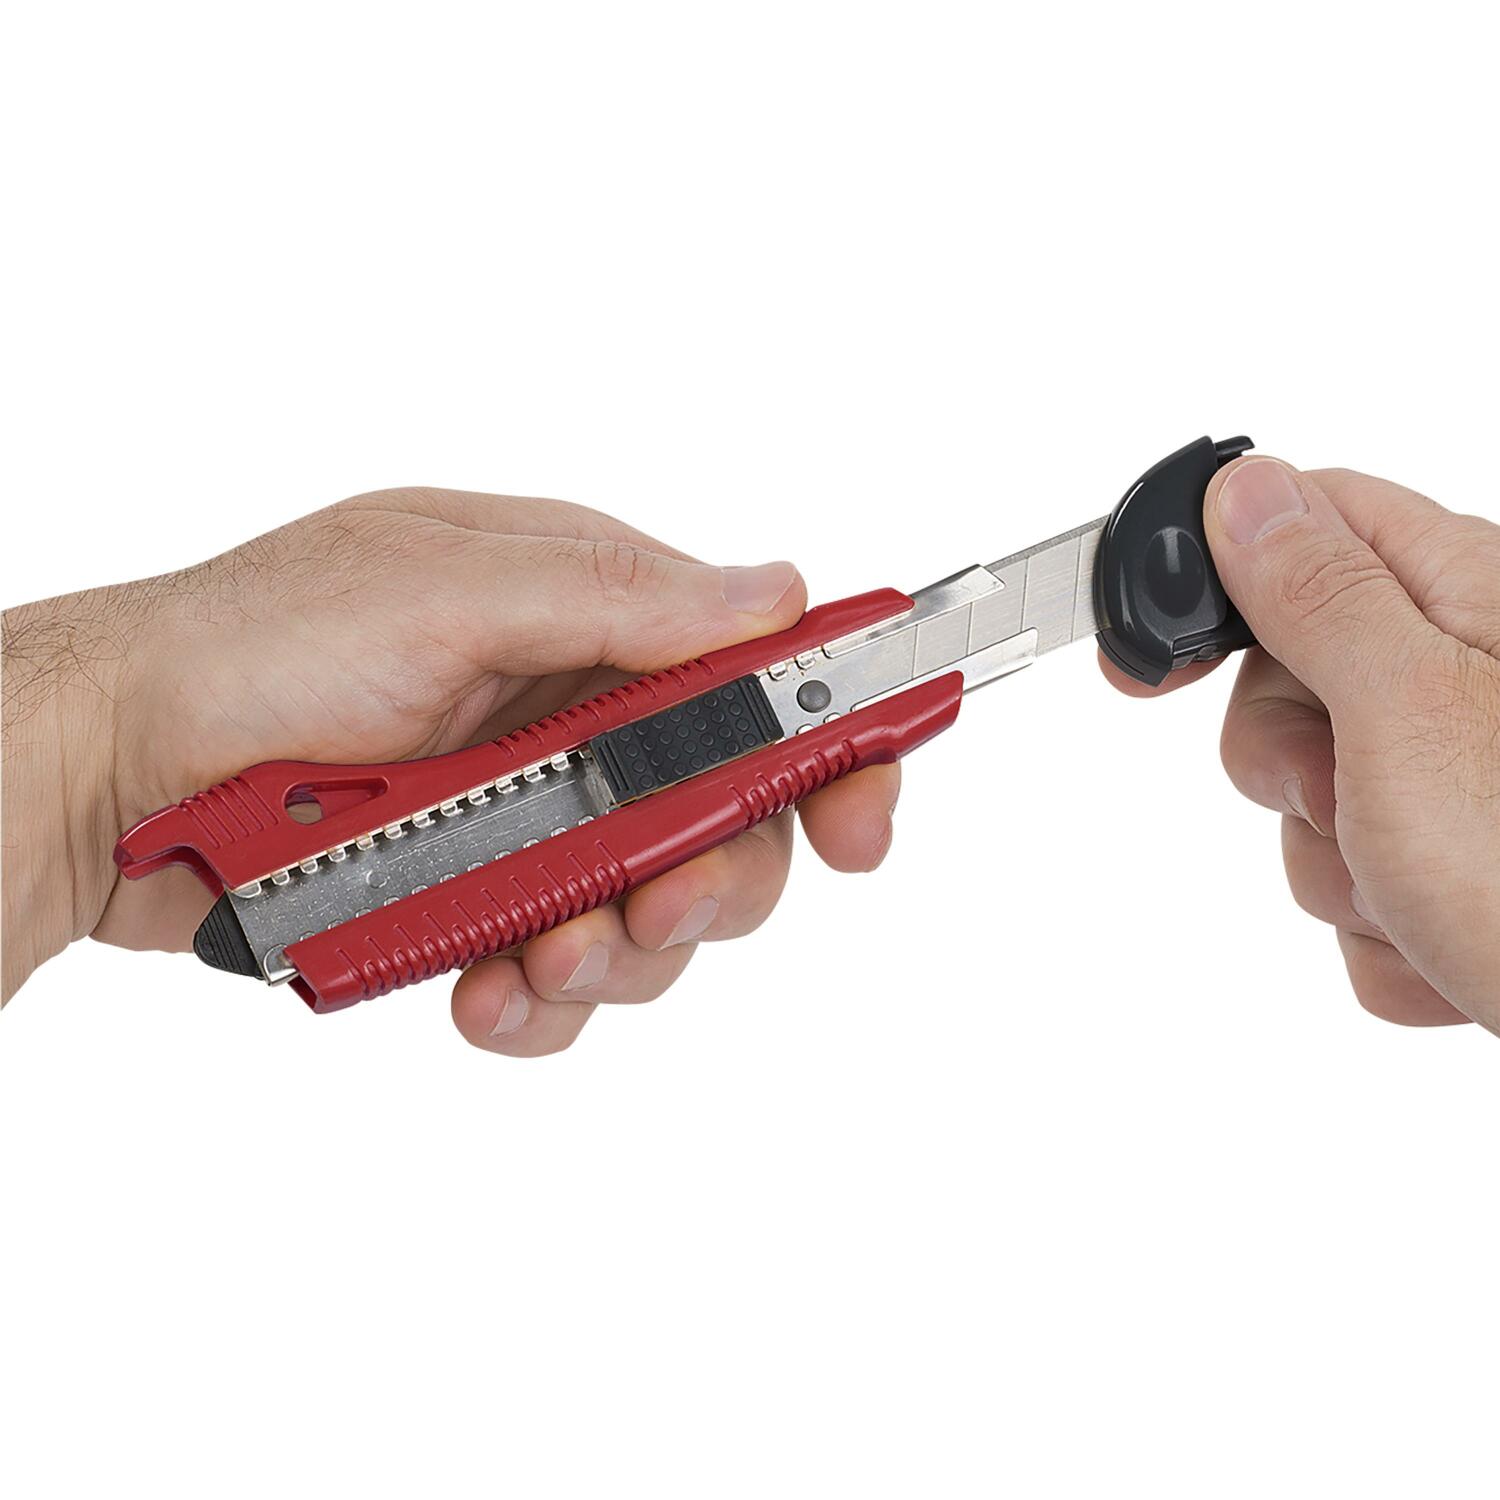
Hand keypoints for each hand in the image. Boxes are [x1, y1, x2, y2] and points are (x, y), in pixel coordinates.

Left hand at [1, 488, 898, 1048]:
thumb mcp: (439, 590)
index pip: (758, 675)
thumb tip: (775, 596)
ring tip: (537, 957)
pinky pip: (559, 978)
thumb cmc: (253, 646)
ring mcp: (531, 820)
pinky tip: (484, 994)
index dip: (832, 744)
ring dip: (618, 952)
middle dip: (712, 879)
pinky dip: (538, 1002)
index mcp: (590, 621)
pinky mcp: (480, 903)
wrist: (115, 768)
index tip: (860, 820)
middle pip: (726, 821)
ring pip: (651, 915)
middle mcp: (577, 723)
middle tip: (660, 902)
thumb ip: (614, 598)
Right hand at [1100, 459, 1499, 1032]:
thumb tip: (1248, 492)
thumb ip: (1318, 594)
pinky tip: (1452, 942)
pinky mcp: (1458, 866)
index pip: (1305, 526)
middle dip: (1291, 767)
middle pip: (1288, 681)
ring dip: (1342, 871)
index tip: (1153, 659)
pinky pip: (1354, 885)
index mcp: (1469, 597)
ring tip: (1428, 892)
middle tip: (1352, 796)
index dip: (1212, 579)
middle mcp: (1467, 677)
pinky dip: (1384, 932)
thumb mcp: (1410, 710)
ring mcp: (1461, 778)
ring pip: (1313, 800)